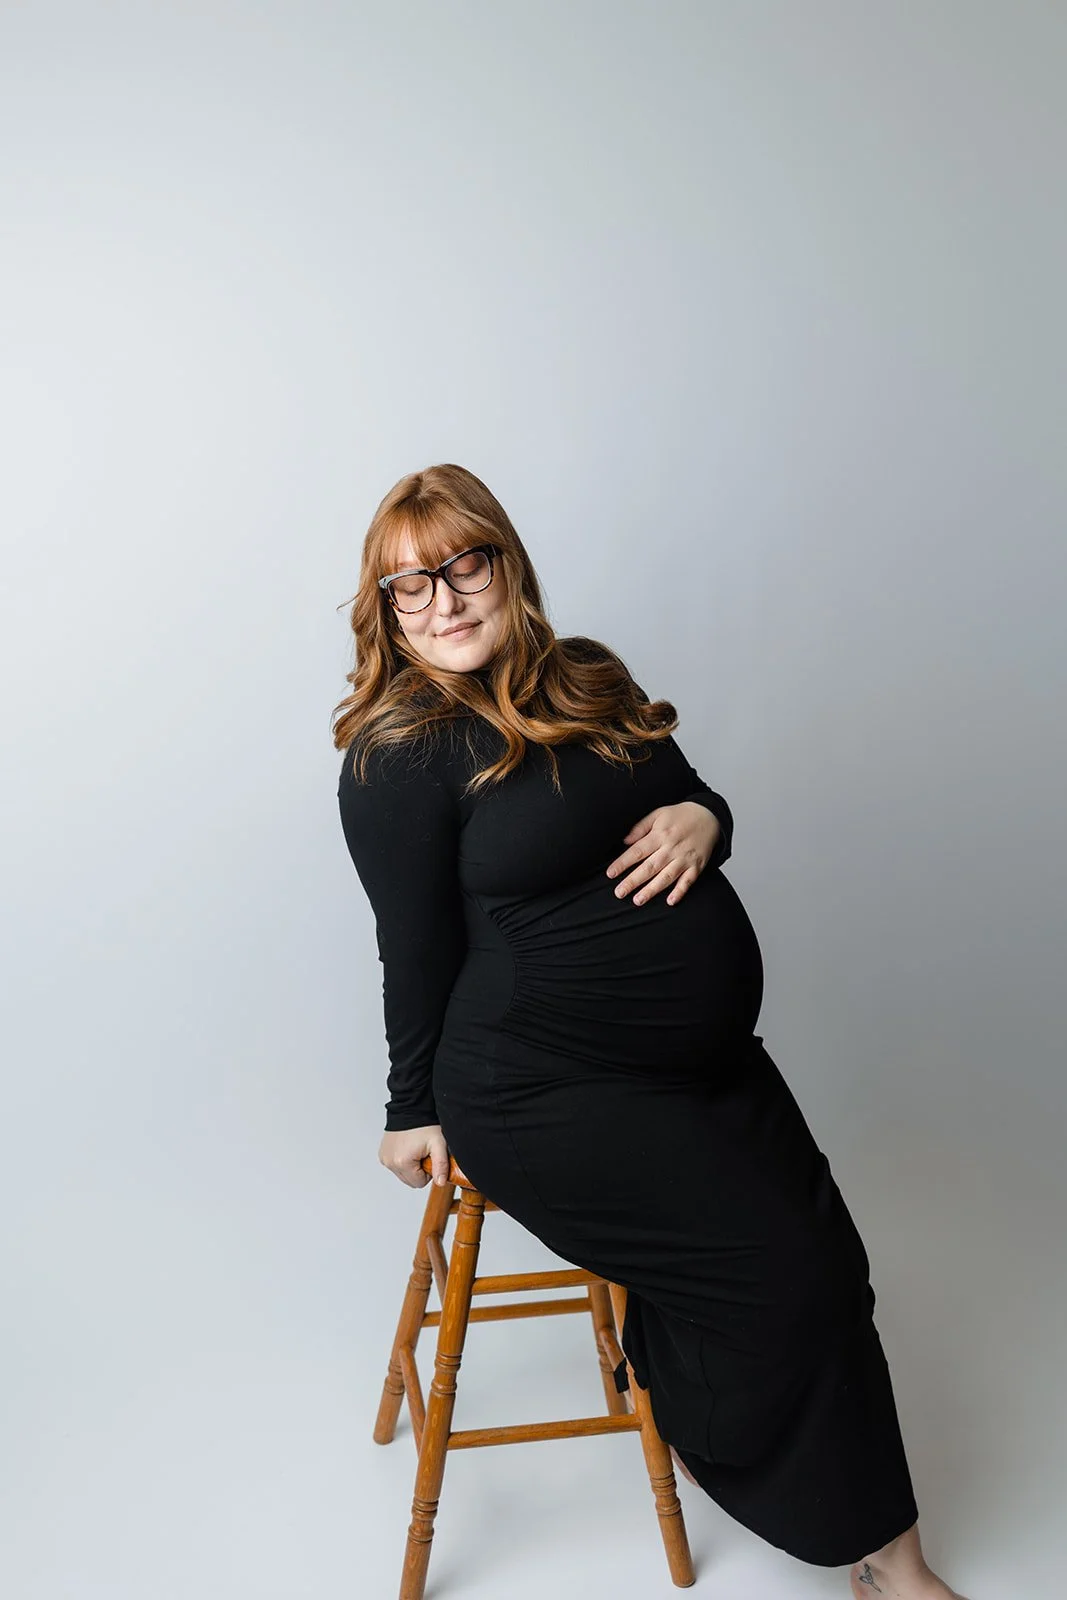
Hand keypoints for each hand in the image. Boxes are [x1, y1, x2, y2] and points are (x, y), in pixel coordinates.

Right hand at [378, 1124, 450, 1187]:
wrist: (411, 1108)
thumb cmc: (425, 1124)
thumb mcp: (438, 1144)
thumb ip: (441, 1165)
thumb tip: (440, 1183)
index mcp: (402, 1162)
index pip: (419, 1183)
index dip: (428, 1171)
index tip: (428, 1156)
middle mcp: (390, 1162)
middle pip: (410, 1180)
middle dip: (419, 1169)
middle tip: (423, 1152)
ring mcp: (385, 1158)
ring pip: (403, 1174)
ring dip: (411, 1165)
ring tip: (415, 1148)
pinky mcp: (383, 1154)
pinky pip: (395, 1166)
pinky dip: (403, 1160)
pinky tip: (408, 1147)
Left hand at [605, 801, 720, 906]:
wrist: (709, 816)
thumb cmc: (680, 816)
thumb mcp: (658, 814)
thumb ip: (640, 827)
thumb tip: (624, 841)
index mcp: (659, 835)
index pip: (637, 851)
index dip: (623, 863)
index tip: (610, 873)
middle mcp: (671, 848)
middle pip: (649, 867)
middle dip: (633, 881)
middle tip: (619, 893)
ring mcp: (685, 858)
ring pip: (666, 876)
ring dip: (652, 889)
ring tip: (638, 900)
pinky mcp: (696, 866)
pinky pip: (688, 881)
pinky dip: (680, 891)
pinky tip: (670, 901)